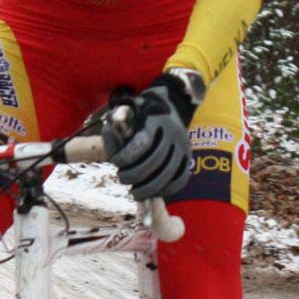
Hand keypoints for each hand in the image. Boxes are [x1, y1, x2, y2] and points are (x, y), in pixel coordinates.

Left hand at [102, 73, 197, 199]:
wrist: (172, 104)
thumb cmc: (144, 109)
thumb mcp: (130, 106)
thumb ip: (119, 118)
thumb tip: (109, 129)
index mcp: (156, 120)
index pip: (143, 141)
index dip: (127, 155)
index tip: (115, 162)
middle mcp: (173, 133)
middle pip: (156, 160)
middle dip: (136, 174)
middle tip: (122, 178)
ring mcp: (183, 146)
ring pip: (169, 173)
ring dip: (150, 187)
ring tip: (135, 192)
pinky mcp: (189, 157)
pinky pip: (182, 178)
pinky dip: (168, 189)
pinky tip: (153, 193)